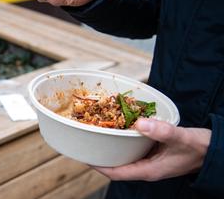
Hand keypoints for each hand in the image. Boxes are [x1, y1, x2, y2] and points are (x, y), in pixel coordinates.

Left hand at [94, 118, 210, 180]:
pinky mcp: (154, 153)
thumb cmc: (199, 148)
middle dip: (101, 155)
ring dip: (112, 146)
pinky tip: (120, 127)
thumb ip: (162, 131)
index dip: (99, 166)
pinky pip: (134, 148)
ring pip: (125, 156)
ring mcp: (149, 161)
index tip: (85, 156)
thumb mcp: (181, 138)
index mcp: (148, 170)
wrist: (215, 150)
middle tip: (87, 141)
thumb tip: (140, 123)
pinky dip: (125, 139)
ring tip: (98, 132)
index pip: (117, 173)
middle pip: (117, 165)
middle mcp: (146, 167)